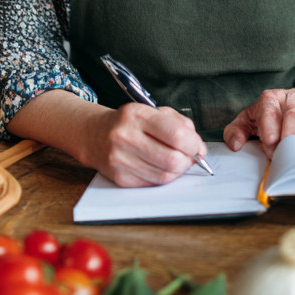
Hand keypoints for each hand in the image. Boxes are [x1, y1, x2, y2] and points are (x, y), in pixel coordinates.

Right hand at [85, 103, 206, 187]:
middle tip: (189, 156)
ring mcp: (120, 159)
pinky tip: (161, 167)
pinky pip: (153, 183)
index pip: (176, 135)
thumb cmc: (130, 122)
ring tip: (175, 161)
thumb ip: (180, 125)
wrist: (95, 135)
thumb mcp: (153, 111)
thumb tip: (199, 149)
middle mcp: (125, 136)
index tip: (196, 146)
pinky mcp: (120, 178)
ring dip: (178, 171)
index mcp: (137, 115)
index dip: (194, 144)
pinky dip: (164, 177)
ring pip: (165, 176)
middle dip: (188, 161)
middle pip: (173, 159)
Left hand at [223, 71, 294, 157]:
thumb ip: (236, 130)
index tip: (270, 148)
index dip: (269, 132)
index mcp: (270, 99)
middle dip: (289, 140)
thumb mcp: (251, 117)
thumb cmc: (275, 113)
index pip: (268, 113)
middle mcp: (293, 100)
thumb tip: (234, 145)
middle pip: (293, 118)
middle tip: (286, 157)